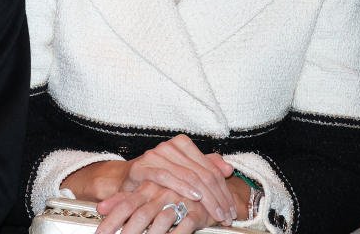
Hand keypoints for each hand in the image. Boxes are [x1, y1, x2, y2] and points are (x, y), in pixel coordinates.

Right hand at [62, 135, 234, 223]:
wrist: (128, 180)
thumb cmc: (159, 177)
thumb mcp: (185, 172)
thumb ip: (206, 167)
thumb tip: (228, 168)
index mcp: (182, 144)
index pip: (210, 168)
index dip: (223, 190)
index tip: (231, 209)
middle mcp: (169, 146)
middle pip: (202, 173)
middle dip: (217, 197)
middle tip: (226, 215)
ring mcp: (154, 155)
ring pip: (188, 175)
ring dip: (206, 198)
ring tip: (216, 213)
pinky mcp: (141, 167)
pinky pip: (165, 176)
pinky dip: (182, 187)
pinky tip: (195, 198)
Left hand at [95, 181, 216, 233]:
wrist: (202, 185)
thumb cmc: (168, 192)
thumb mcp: (143, 193)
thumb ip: (122, 200)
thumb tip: (100, 207)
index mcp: (145, 187)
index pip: (124, 205)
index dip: (111, 221)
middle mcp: (160, 192)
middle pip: (141, 215)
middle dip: (128, 233)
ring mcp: (178, 200)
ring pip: (161, 220)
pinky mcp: (196, 210)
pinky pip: (185, 225)